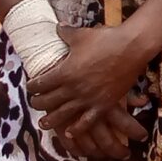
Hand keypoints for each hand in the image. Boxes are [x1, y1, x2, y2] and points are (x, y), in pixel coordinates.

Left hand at [24, 23, 150, 152]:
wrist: (131, 48)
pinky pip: (86, 122)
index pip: (40, 83)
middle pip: (47, 101)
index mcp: (64, 71)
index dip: (32, 86)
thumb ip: (66, 33)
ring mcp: (87, 99)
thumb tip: (58, 27)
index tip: (31, 86)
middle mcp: (73, 88)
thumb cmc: (105, 40)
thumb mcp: (81, 35)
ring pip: (63, 115)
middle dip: (38, 103)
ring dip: (51, 120)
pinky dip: (77, 129)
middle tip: (34, 103)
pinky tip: (69, 133)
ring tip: (43, 124)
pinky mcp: (102, 105)